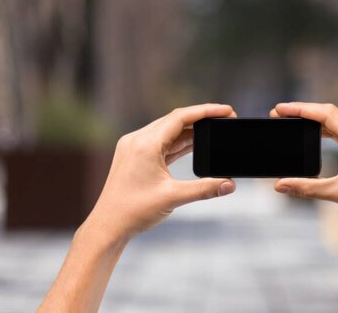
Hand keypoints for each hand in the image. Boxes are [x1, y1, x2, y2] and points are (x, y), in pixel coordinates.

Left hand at [81, 104, 236, 243]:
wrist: (107, 227)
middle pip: (175, 119)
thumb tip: (229, 185)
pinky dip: (179, 142)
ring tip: (213, 132)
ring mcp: (134, 147)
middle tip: (225, 119)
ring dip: (191, 130)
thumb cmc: (133, 212)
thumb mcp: (173, 197)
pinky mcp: (134, 156)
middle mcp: (137, 140)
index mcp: (145, 144)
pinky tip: (194, 144)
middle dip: (201, 118)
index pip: (181, 117)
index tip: (227, 110)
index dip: (206, 111)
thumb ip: (205, 189)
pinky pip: (161, 142)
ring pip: (168, 130)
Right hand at [270, 102, 337, 231]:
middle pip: (333, 113)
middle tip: (282, 115)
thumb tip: (280, 185)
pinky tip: (321, 131)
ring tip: (297, 122)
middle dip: (306, 114)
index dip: (301, 110)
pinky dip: (334, 127)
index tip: (280, 109)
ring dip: (320, 121)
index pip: (327, 115)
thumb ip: (306, 188)